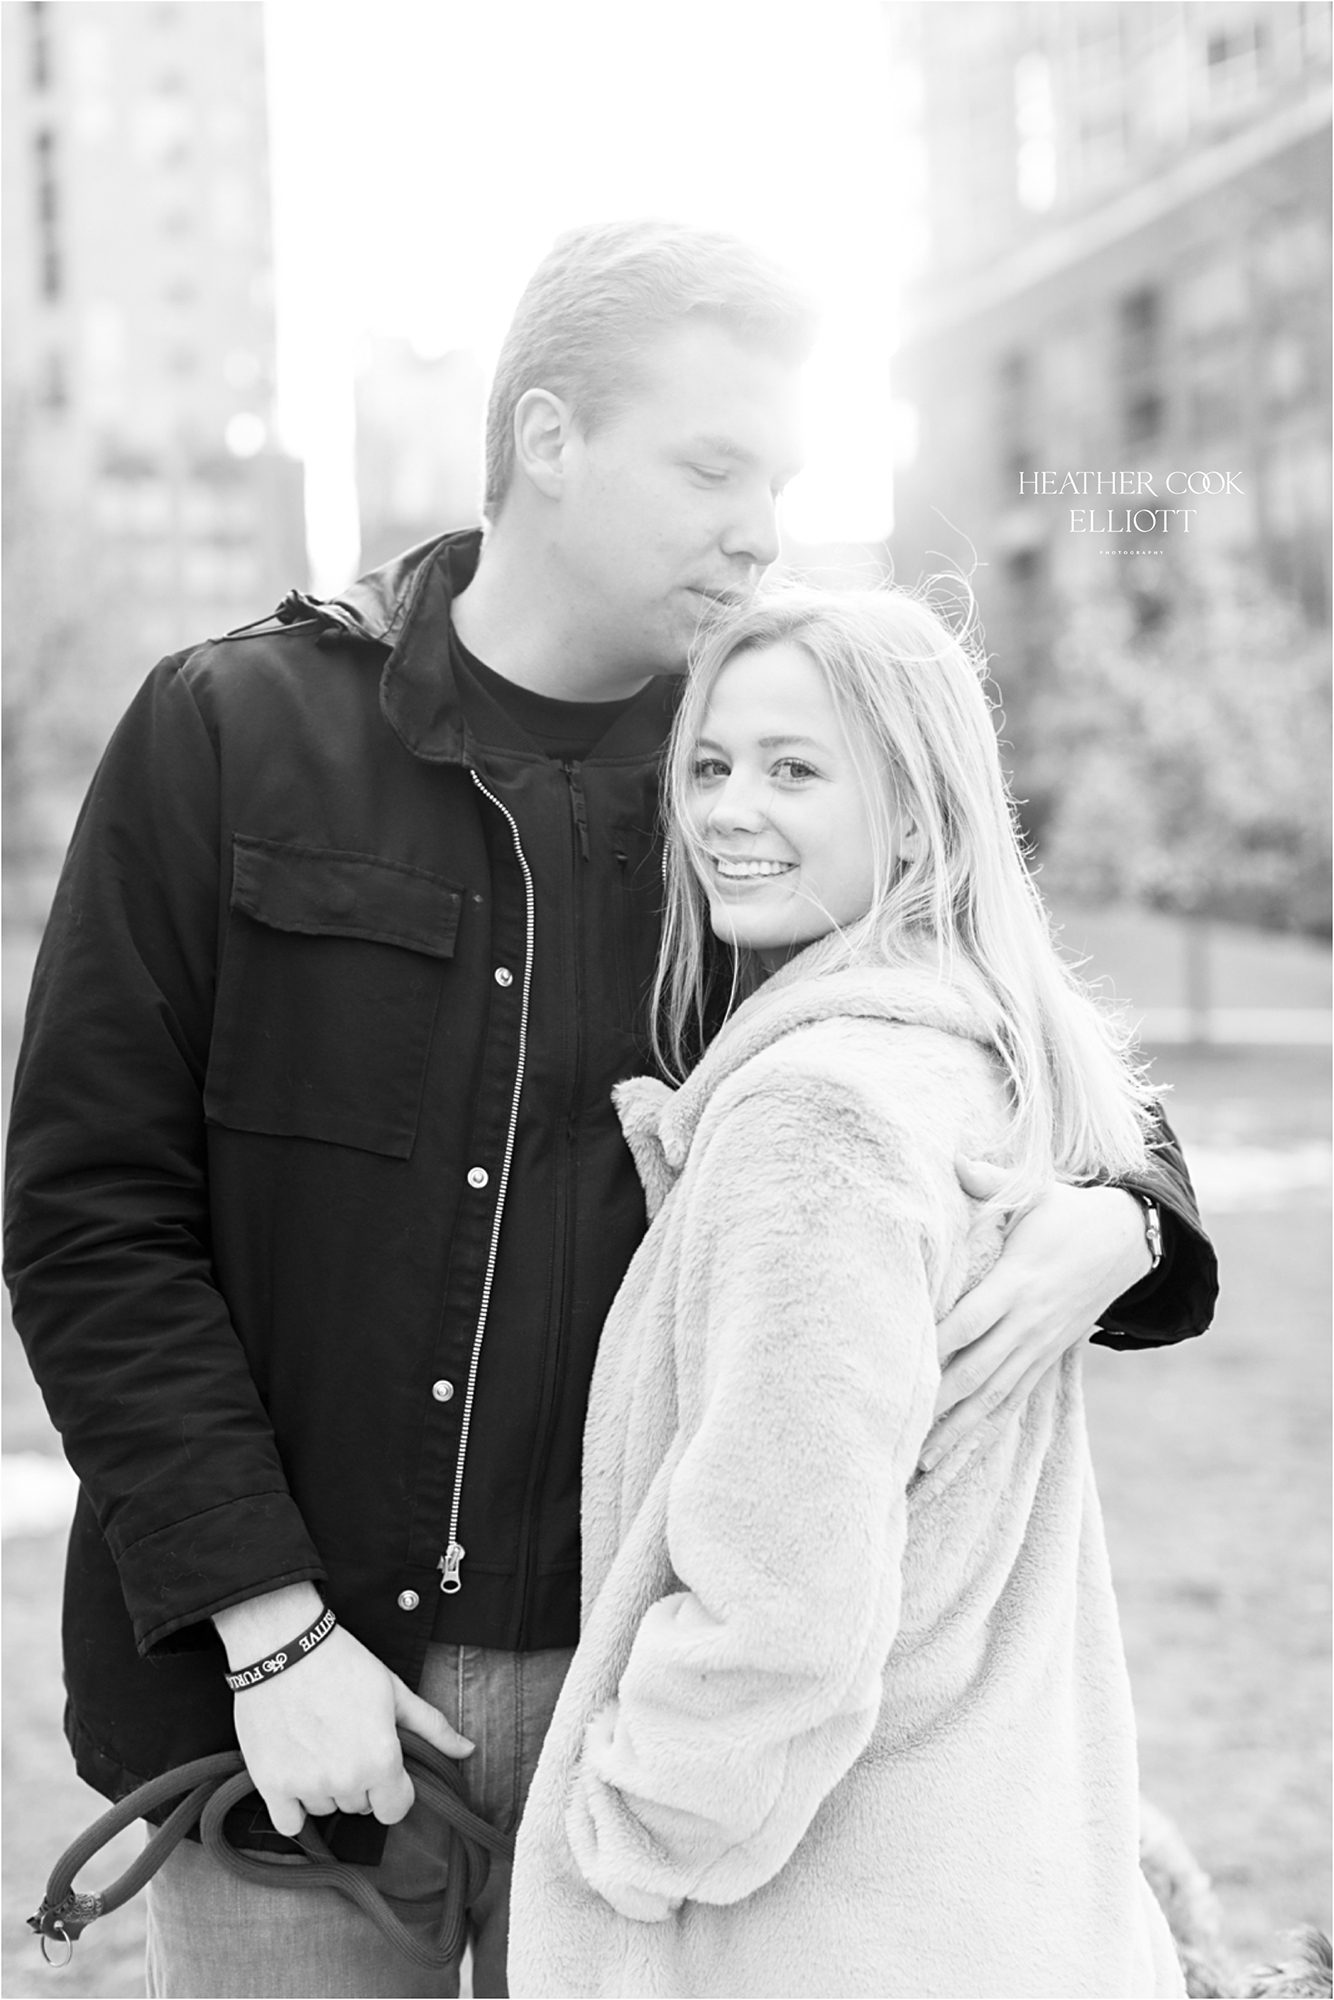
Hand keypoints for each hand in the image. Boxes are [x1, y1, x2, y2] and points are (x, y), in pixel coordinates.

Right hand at [215, 1584, 472, 1835]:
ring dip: (326, 1788)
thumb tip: (467, 1750)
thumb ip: (432, 1727)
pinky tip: (297, 1774)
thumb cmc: (343, 1663)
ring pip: (326, 1809)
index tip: (383, 1765)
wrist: (282, 1646)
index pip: (396, 1809)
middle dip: (359, 1781)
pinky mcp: (270, 1784)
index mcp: (380, 1760)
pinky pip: (290, 1823)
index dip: (394, 1787)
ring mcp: (305, 1785)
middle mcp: (344, 1781)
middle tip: (347, 1740)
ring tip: (319, 1744)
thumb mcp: (394, 1690)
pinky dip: (295, 1807)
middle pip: (360, 1806)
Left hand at [918, 1165, 1151, 1472]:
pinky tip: (951, 1463)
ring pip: (991, 1403)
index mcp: (1017, 1285)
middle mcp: (1027, 1327)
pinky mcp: (1043, 1363)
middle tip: (895, 1441)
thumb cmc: (1069, 1213)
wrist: (1128, 1242)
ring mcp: (1037, 1351)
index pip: (968, 1323)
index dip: (935, 1348)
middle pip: (975, 1375)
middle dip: (937, 1410)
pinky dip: (979, 1438)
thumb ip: (991, 1182)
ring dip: (955, 1438)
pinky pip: (1008, 1408)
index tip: (901, 1374)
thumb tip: (957, 1161)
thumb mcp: (1036, 1193)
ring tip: (919, 1472)